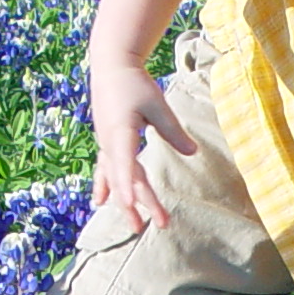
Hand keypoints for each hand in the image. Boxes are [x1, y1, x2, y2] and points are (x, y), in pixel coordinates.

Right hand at [87, 56, 197, 231]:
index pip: (125, 165)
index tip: (132, 204)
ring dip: (126, 202)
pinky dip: (106, 186)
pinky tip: (101, 202)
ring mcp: (106, 145)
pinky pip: (105, 170)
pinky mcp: (107, 143)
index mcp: (120, 132)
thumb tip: (192, 152)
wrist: (111, 68)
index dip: (128, 186)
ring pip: (116, 178)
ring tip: (136, 226)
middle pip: (127, 178)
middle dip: (142, 202)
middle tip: (161, 224)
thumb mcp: (156, 104)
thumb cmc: (134, 83)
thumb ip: (172, 130)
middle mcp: (109, 143)